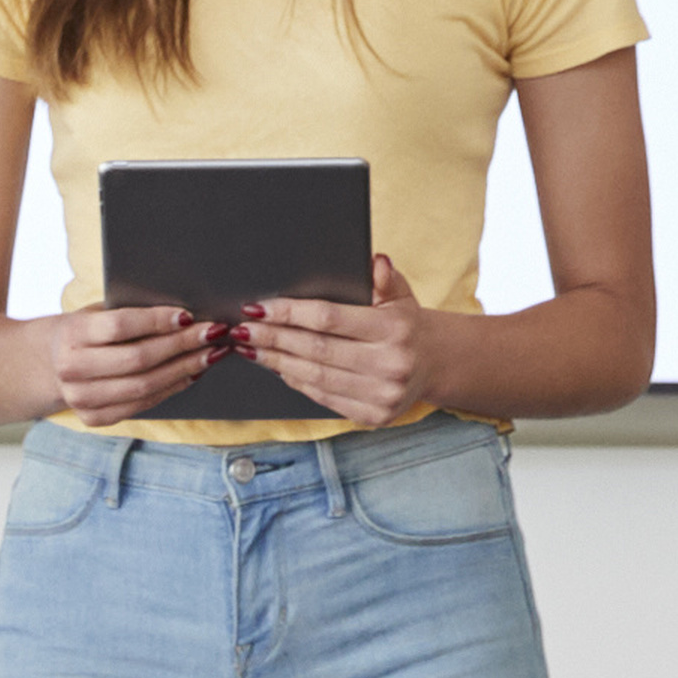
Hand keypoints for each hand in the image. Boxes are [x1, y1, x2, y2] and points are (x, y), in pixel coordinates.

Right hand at [47, 290, 226, 422]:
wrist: (49, 365)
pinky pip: (142, 404)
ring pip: (144, 386)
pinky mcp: (93, 418)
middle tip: (211, 333)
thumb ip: (130, 313)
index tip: (188, 315)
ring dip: (183, 369)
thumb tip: (184, 314)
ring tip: (209, 354)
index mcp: (71, 334)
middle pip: (138, 359)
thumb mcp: (96, 312)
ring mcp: (81, 398)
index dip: (157, 321)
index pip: (120, 326)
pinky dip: (171, 388)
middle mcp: (72, 369)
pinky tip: (191, 374)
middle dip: (181, 345)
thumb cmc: (85, 331)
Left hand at [239, 258, 440, 425]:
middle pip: (316, 350)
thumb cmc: (406, 324)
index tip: (258, 308)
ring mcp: (383, 394)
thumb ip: (385, 278)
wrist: (434, 364)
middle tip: (242, 330)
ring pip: (315, 377)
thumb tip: (374, 261)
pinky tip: (277, 368)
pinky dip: (296, 381)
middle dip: (273, 338)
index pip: (329, 319)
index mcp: (395, 329)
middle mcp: (391, 364)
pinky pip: (324, 397)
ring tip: (251, 349)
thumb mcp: (400, 294)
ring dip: (277, 362)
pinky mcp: (374, 416)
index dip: (289, 313)